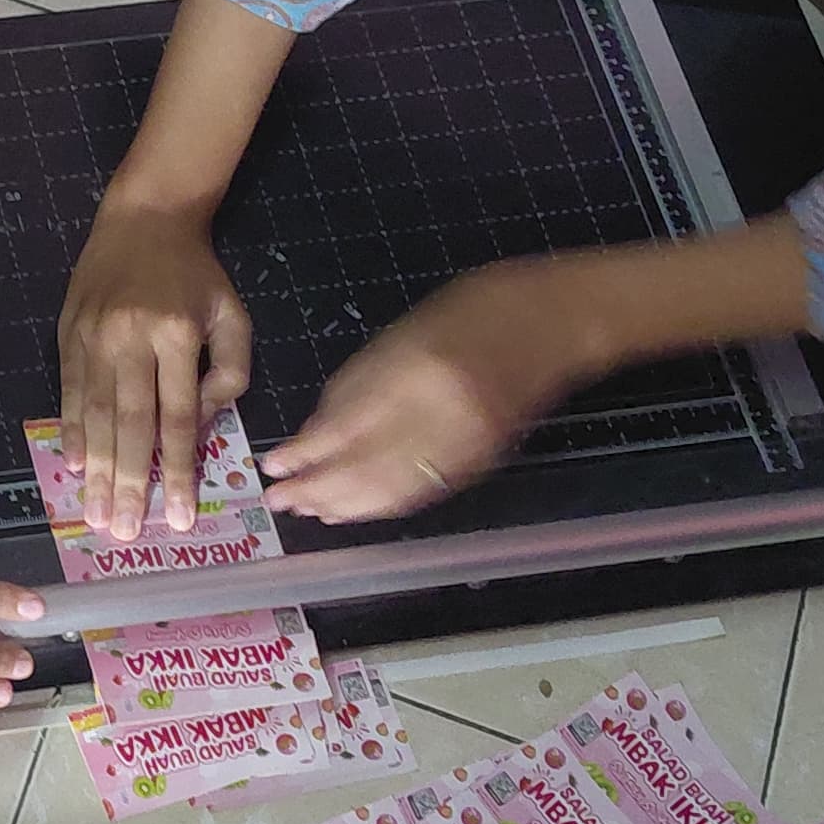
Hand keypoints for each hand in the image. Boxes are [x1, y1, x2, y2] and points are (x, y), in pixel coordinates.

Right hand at [58, 200, 253, 540]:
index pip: (179, 418)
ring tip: (96, 514)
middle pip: (131, 426)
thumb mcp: (231, 315)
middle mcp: (130, 339)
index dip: (178, 472)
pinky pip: (70, 392)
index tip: (179, 517)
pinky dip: (72, 431)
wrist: (143, 218)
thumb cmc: (195, 274)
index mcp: (176, 335)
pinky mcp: (68, 334)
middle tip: (124, 532)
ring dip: (96, 471)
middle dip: (129, 484)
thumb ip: (228, 373)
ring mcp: (93, 337)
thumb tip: (203, 426)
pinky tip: (74, 465)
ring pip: (96, 416)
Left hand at [260, 262, 593, 522]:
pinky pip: (423, 492)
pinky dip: (384, 505)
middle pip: (367, 468)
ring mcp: (467, 441)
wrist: (550, 320)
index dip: (306, 456)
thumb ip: (355, 390)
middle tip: (281, 502)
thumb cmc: (470, 312)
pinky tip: (356, 509)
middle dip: (319, 490)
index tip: (272, 469)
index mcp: (416, 371)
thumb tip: (311, 437)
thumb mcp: (398, 336)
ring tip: (311, 511)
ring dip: (347, 505)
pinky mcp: (482, 459)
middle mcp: (442, 413)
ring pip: (395, 490)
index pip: (347, 429)